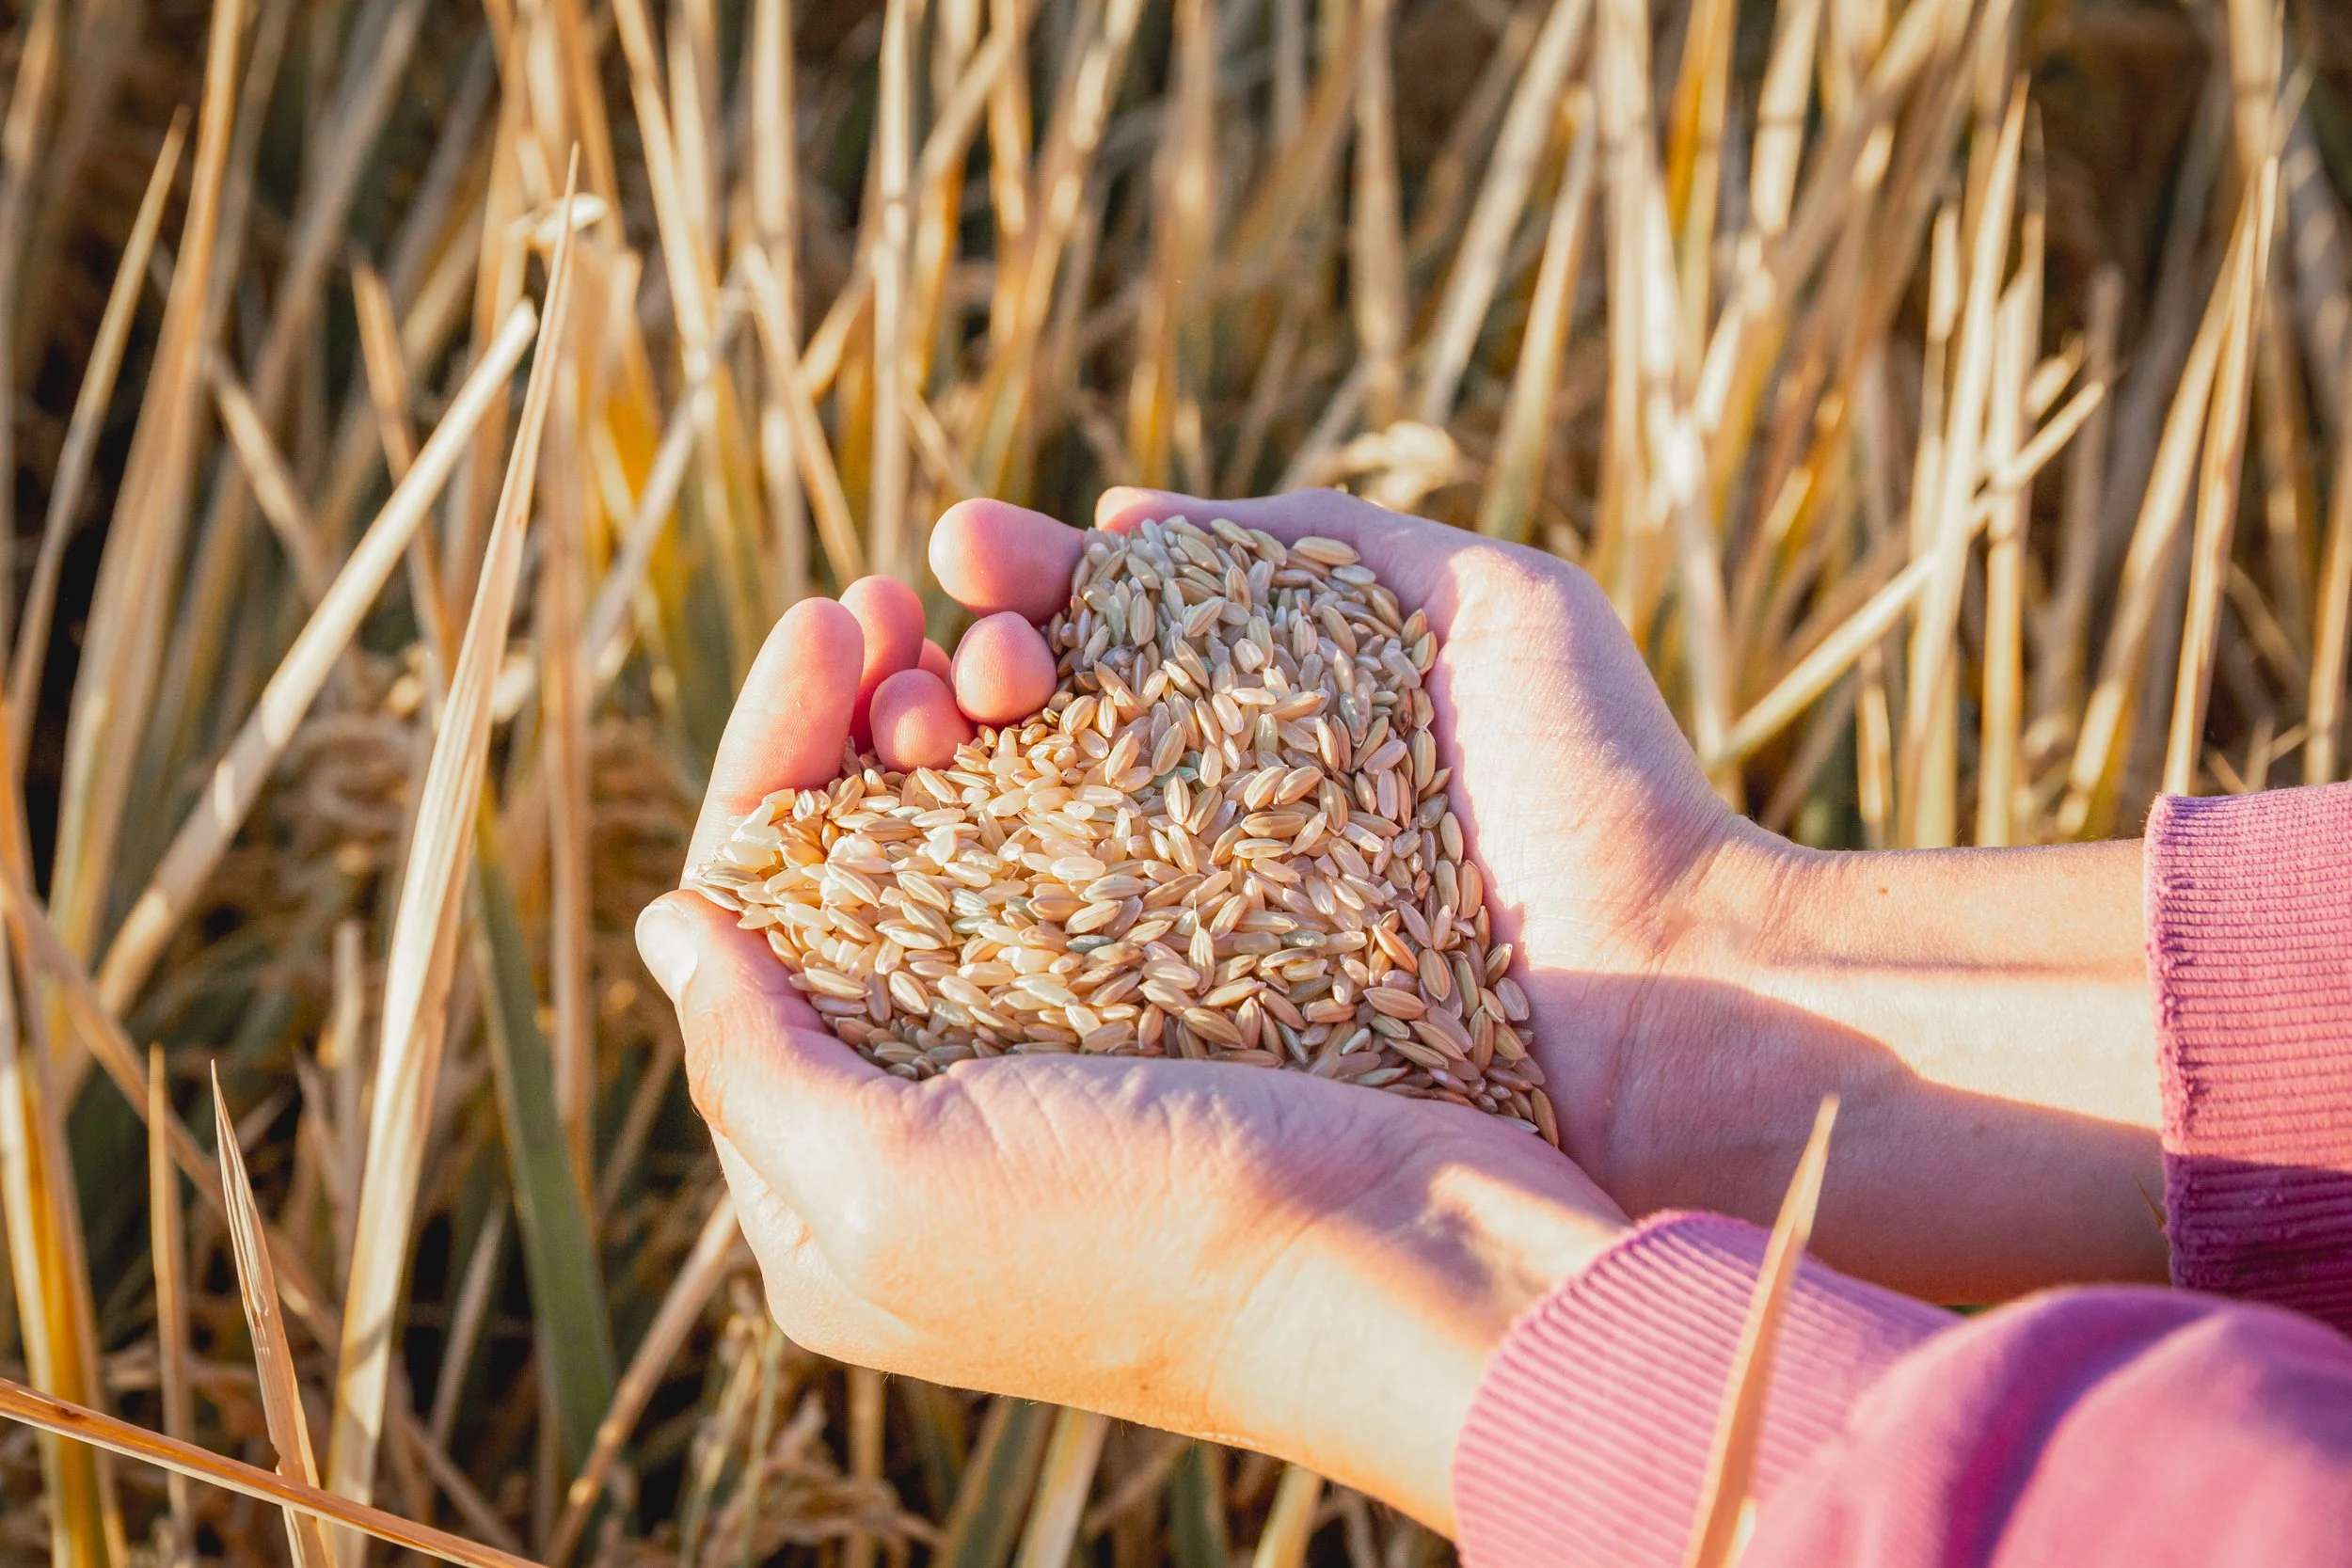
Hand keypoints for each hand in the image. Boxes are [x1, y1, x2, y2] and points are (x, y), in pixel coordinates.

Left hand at [639, 563, 1626, 1530]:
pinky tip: (1096, 650)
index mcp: (854, 1166)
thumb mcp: (895, 1191)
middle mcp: (960, 1092)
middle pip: (866, 857)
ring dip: (977, 700)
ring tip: (1000, 625)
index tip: (831, 627)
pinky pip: (1121, 828)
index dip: (771, 761)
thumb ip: (754, 1065)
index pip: (759, 923)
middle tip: (896, 597)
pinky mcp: (1207, 982)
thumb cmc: (1143, 1247)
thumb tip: (671, 925)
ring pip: (995, 823)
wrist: (1416, 1272)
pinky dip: (1095, 734)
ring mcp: (1092, 1031)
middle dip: (864, 711)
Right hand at [912, 490, 2166, 1300]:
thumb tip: (1125, 517)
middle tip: (944, 653)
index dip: (1013, 583)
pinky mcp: (1189, 1032)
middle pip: (1025, 729)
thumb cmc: (1597, 779)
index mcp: (1255, 713)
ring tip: (919, 711)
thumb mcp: (1483, 597)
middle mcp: (1200, 819)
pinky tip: (909, 825)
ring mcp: (1184, 927)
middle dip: (951, 665)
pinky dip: (966, 891)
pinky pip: (1050, 958)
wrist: (1673, 983)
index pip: (1093, 630)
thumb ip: (1319, 533)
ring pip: (1008, 833)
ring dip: (931, 760)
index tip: (963, 551)